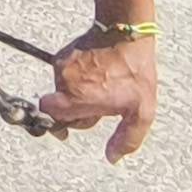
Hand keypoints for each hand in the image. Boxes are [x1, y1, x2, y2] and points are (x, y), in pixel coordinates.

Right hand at [40, 31, 159, 160]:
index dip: (64, 122)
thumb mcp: (141, 112)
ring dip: (79, 91)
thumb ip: (126, 139)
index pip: (50, 115)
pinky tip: (99, 72)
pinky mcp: (66, 51)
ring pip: (64, 87)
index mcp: (77, 99)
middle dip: (77, 108)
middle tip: (100, 103)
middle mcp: (64, 82)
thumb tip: (112, 157)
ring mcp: (63, 64)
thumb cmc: (134, 72)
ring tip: (103, 84)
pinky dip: (79, 76)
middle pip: (59, 104)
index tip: (78, 120)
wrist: (127, 33)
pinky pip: (67, 71)